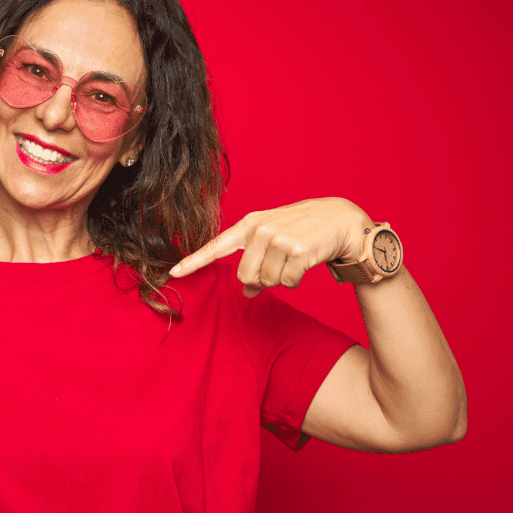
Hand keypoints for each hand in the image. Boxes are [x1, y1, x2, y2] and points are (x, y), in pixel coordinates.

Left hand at [168, 197, 371, 297]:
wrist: (340, 220)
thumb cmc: (303, 231)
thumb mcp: (274, 241)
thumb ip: (255, 263)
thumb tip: (247, 293)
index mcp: (249, 225)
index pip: (216, 246)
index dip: (194, 262)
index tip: (173, 273)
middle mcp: (260, 230)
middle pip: (245, 276)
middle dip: (262, 280)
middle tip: (280, 265)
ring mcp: (278, 239)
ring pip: (267, 281)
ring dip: (282, 278)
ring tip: (295, 259)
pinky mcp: (296, 251)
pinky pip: (287, 283)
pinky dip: (296, 279)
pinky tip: (306, 261)